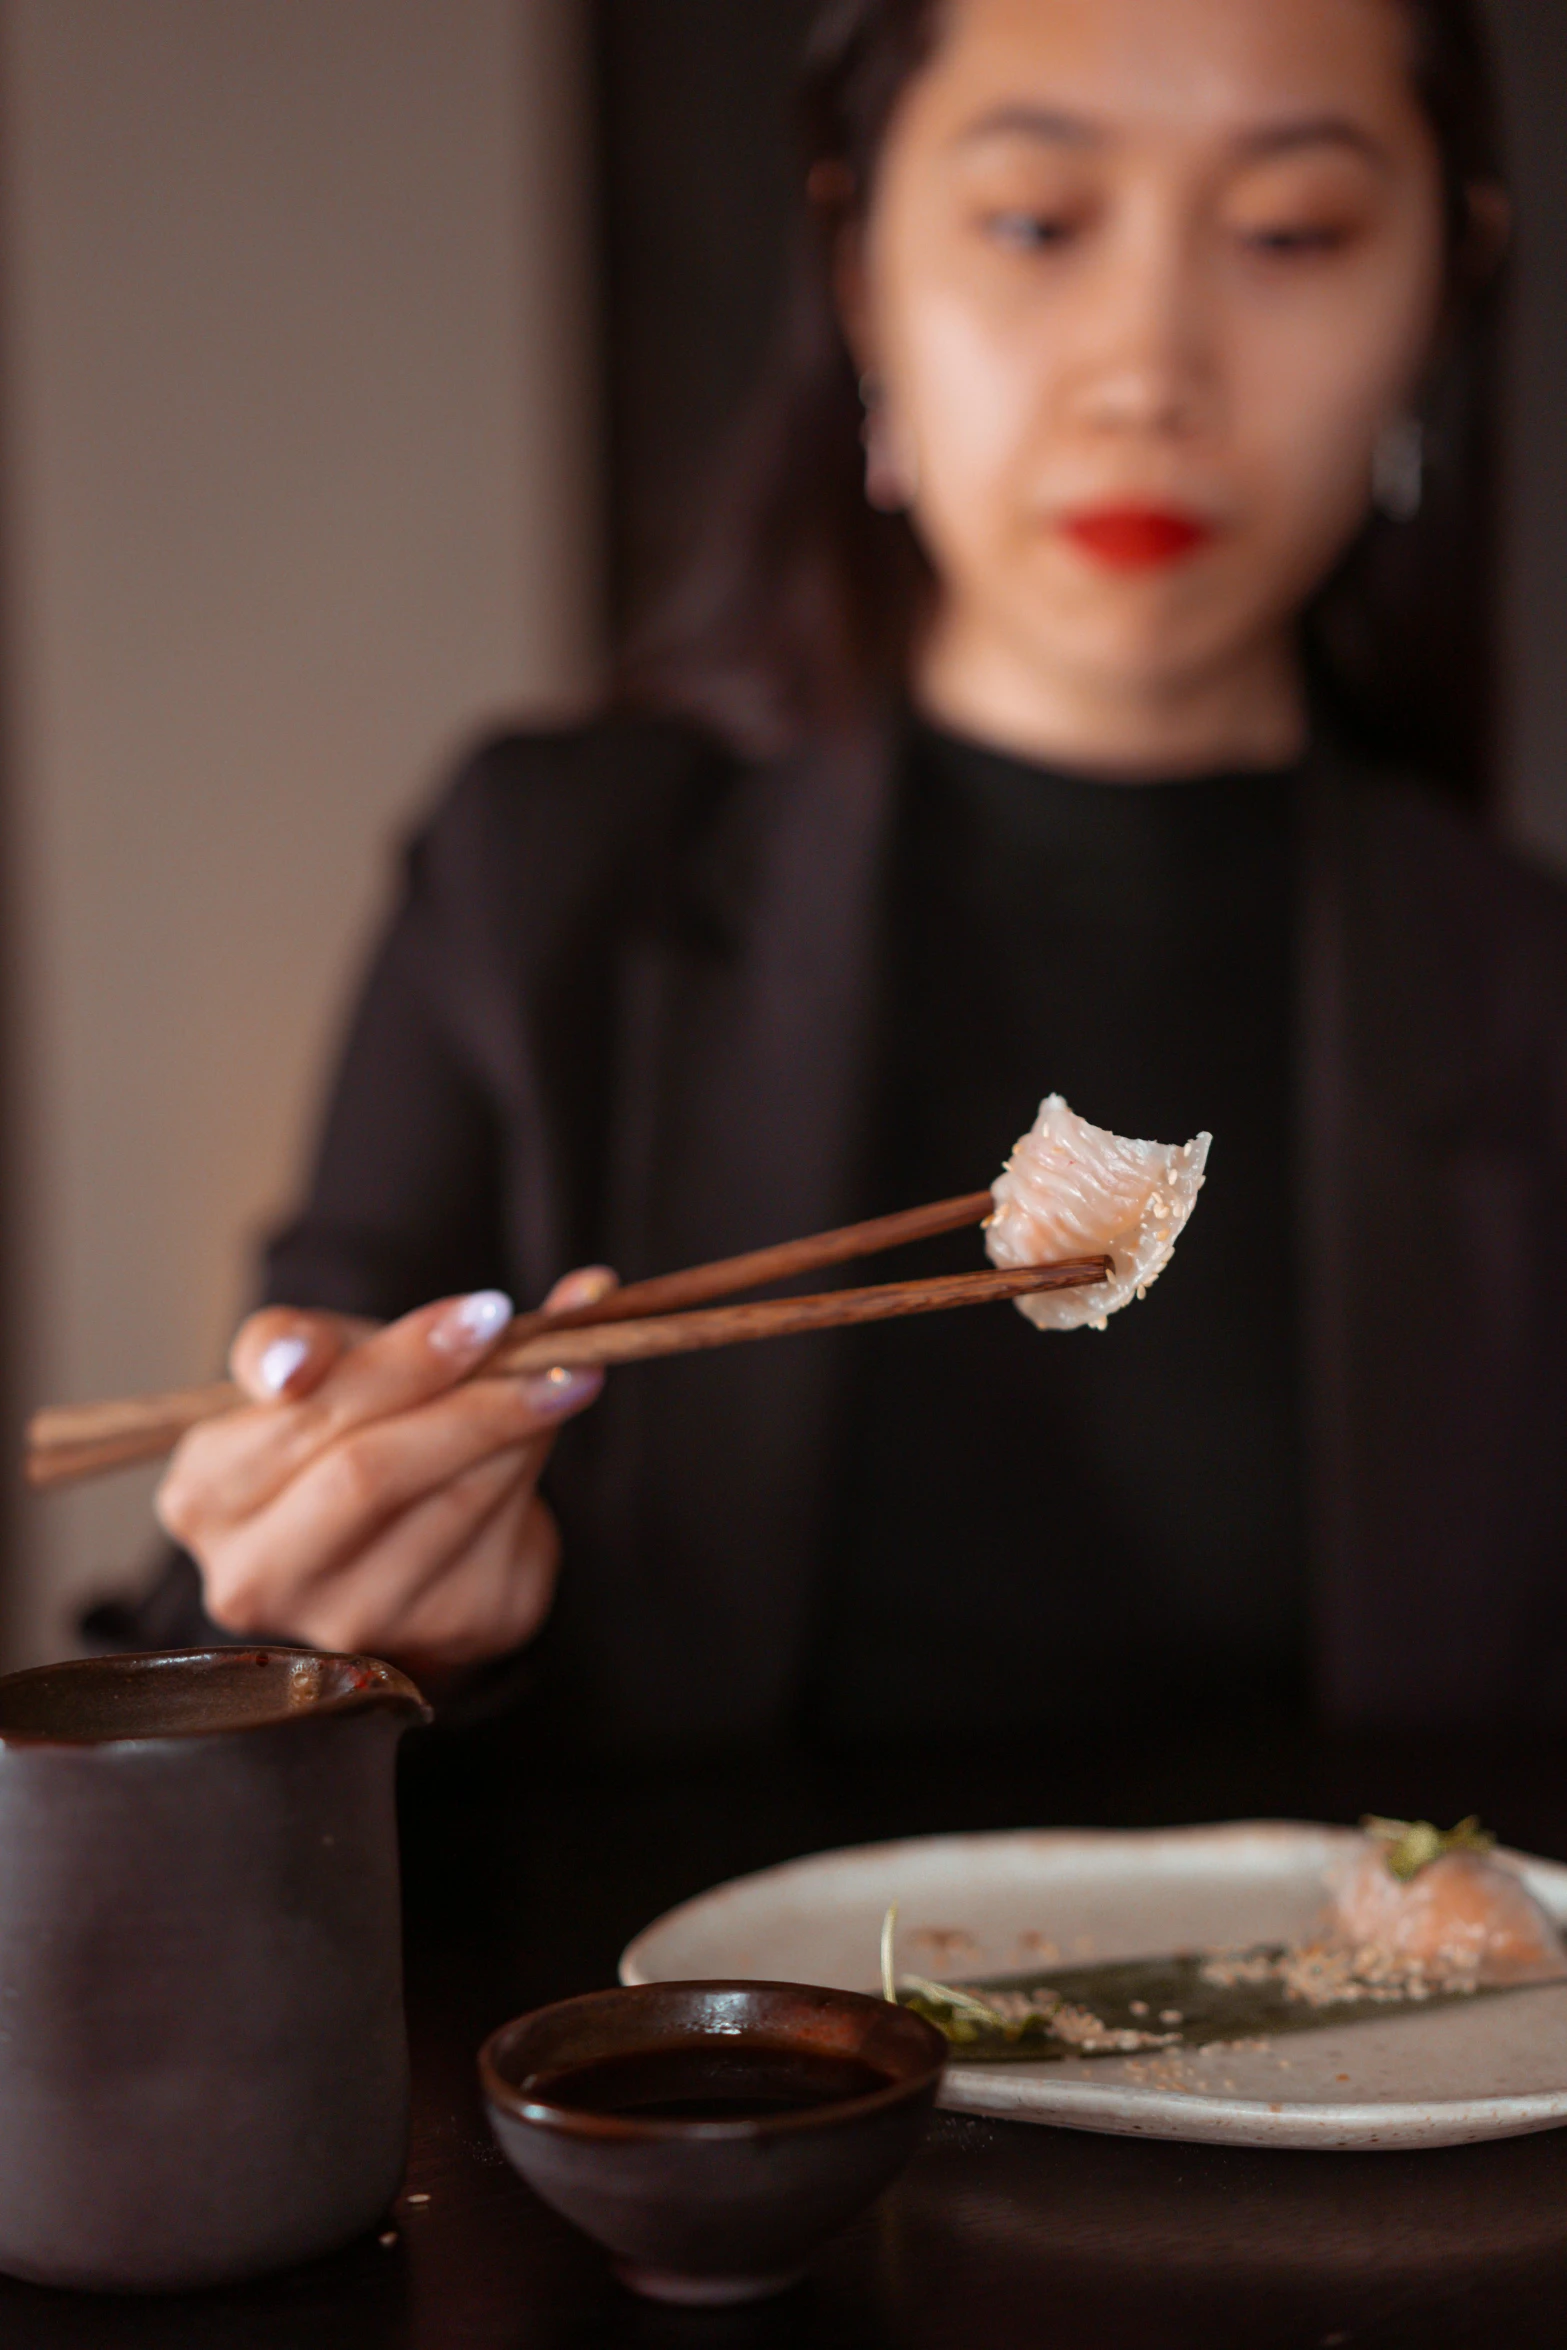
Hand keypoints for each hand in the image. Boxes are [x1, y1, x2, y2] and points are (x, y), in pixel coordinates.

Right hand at [156, 1269, 614, 1674]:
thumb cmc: (341, 1424)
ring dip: (517, 1430)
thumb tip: (307, 1353)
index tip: (484, 1314)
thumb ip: (297, 1337)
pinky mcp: (438, 1633)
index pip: (305, 1421)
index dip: (400, 1363)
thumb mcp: (312, 1363)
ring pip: (449, 1505)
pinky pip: (498, 1537)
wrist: (404, 1515)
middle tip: (548, 1348)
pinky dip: (531, 1471)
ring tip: (560, 1376)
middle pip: (370, 1475)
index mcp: (204, 1496)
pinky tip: (541, 1435)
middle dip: (469, 1400)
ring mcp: (347, 1621)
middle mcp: (258, 1579)